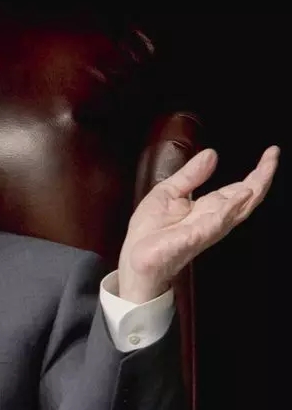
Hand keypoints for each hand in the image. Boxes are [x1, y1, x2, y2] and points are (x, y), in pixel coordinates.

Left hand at [117, 145, 278, 303]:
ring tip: (267, 169)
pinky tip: (244, 193)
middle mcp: (215, 218)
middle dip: (263, 177)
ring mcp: (208, 228)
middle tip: (274, 155)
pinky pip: (219, 221)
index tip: (271, 152)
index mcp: (208, 207)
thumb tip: (212, 153)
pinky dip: (232, 207)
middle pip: (248, 197)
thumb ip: (190, 175)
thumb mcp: (168, 193)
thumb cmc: (149, 231)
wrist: (135, 257)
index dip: (256, 172)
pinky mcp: (196, 237)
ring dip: (255, 188)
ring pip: (241, 209)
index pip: (239, 188)